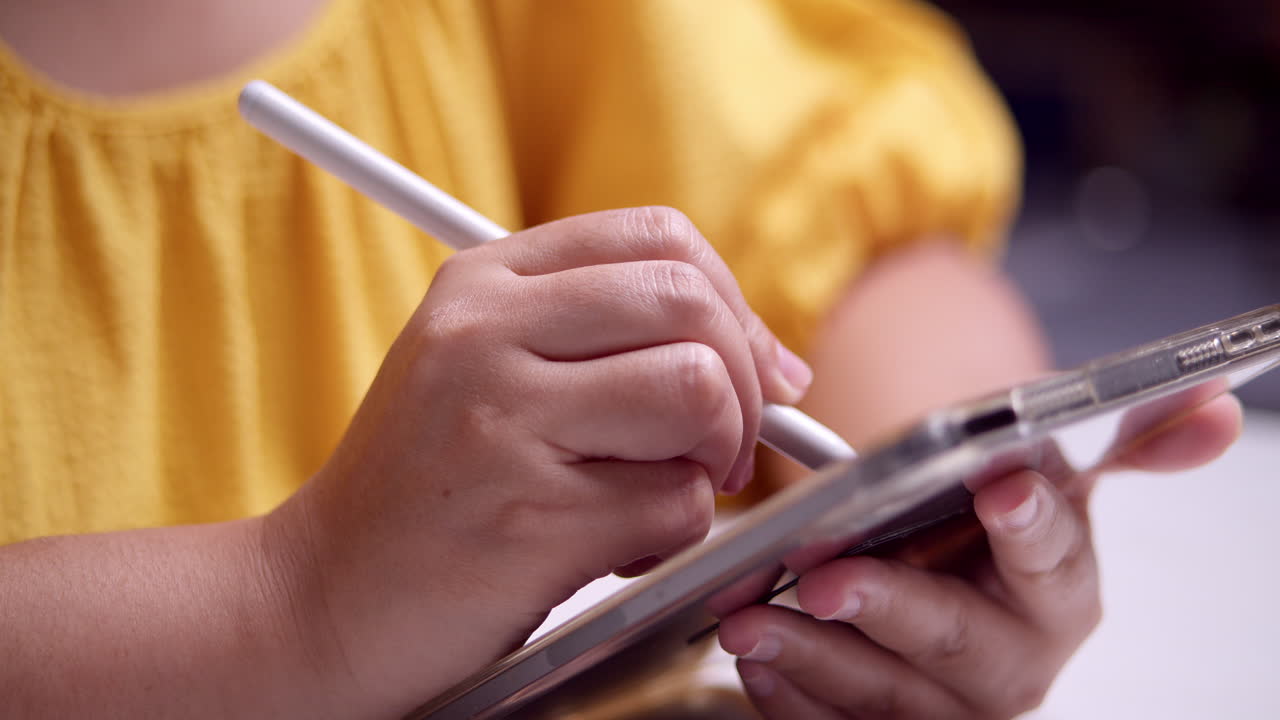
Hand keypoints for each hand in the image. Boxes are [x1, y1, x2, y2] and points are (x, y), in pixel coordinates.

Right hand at [259, 207, 810, 713]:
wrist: (322, 598)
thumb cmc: (430, 485)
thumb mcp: (484, 369)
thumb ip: (606, 339)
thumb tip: (772, 362)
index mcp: (482, 282)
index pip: (659, 238)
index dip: (733, 302)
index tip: (753, 368)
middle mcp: (486, 334)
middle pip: (691, 305)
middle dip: (743, 385)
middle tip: (724, 447)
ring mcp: (503, 423)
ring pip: (698, 396)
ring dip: (710, 462)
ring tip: (654, 497)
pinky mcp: (530, 519)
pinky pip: (676, 506)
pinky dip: (670, 537)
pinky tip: (608, 550)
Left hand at [719, 393, 1241, 718]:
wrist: (942, 576)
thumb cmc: (982, 525)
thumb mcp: (1044, 478)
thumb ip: (1123, 443)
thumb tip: (1218, 402)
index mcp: (1061, 592)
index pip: (1053, 558)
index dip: (1028, 524)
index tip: (999, 486)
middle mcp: (1015, 661)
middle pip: (960, 644)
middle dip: (892, 609)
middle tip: (828, 578)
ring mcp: (953, 708)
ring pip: (890, 698)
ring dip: (817, 660)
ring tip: (755, 621)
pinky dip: (791, 699)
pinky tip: (756, 661)